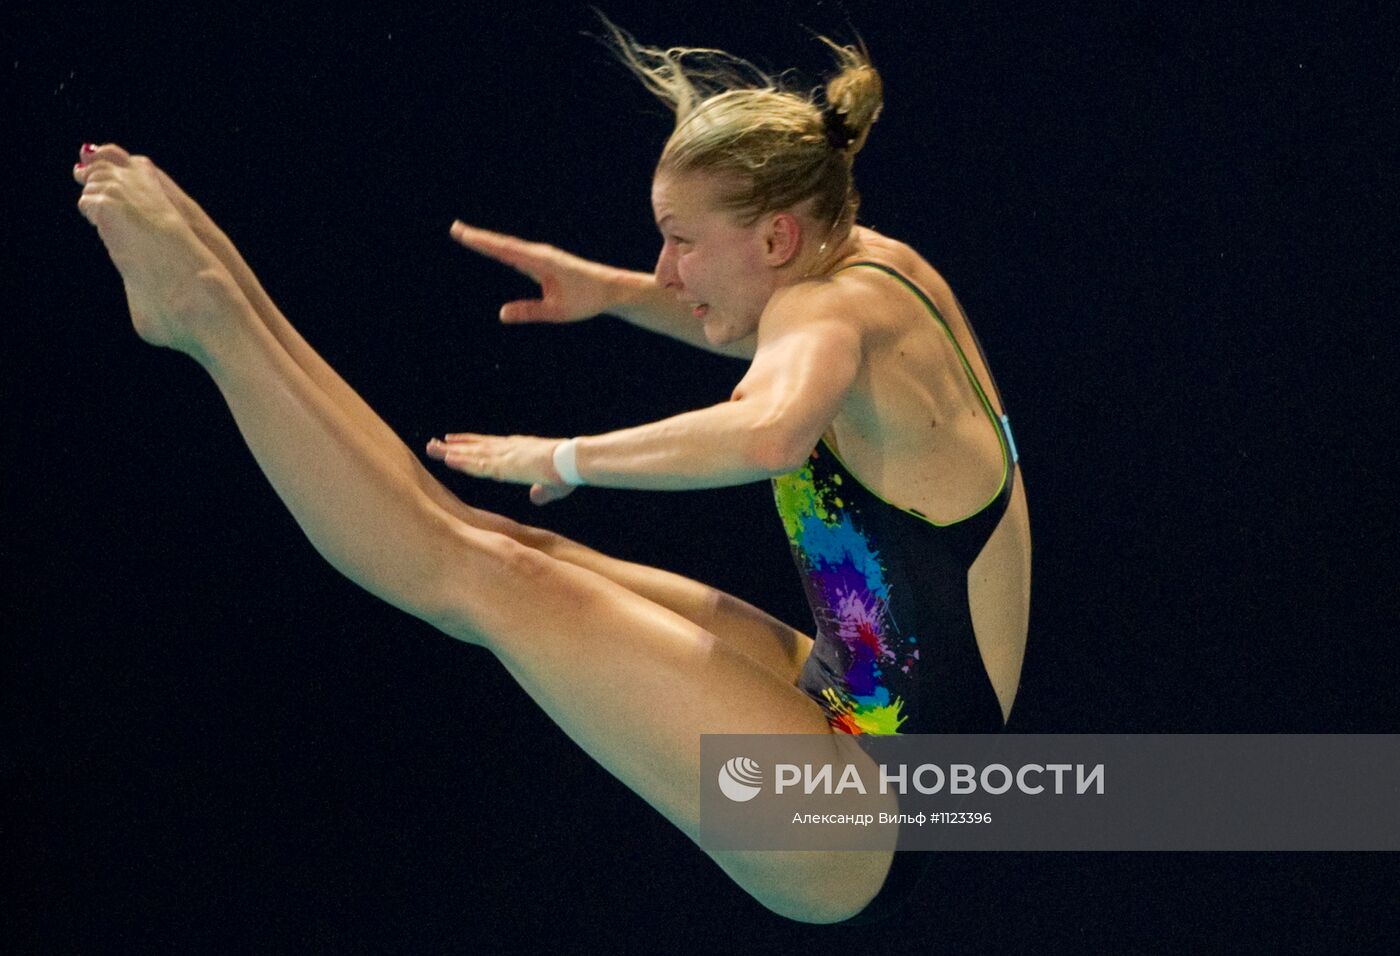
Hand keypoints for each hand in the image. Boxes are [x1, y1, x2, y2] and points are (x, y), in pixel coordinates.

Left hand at [426, 434, 576, 504]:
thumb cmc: (568, 472)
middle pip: (476, 446)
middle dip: (455, 446)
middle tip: (434, 442)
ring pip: (472, 454)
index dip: (471, 443)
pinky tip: (447, 459)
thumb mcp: (553, 486)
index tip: (454, 440)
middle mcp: (509, 449)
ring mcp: (505, 456)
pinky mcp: (505, 466)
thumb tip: (535, 497)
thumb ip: (541, 492)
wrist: (573, 461)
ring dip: (451, 452)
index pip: (490, 446)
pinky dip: (462, 462)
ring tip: (431, 448)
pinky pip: (478, 465)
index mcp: (520, 450)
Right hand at [449, 221, 623, 323]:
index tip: (462, 233)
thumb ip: (529, 311)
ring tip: (466, 235)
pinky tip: (493, 248)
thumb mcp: (557, 311)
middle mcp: (539, 254)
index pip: (505, 250)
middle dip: (478, 237)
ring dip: (488, 240)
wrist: (610, 288)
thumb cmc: (586, 299)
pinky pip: (518, 251)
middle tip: (455, 228)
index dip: (482, 242)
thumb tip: (501, 313)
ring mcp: (541, 255)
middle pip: (503, 244)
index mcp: (541, 261)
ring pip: (509, 246)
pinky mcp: (544, 260)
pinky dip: (501, 247)